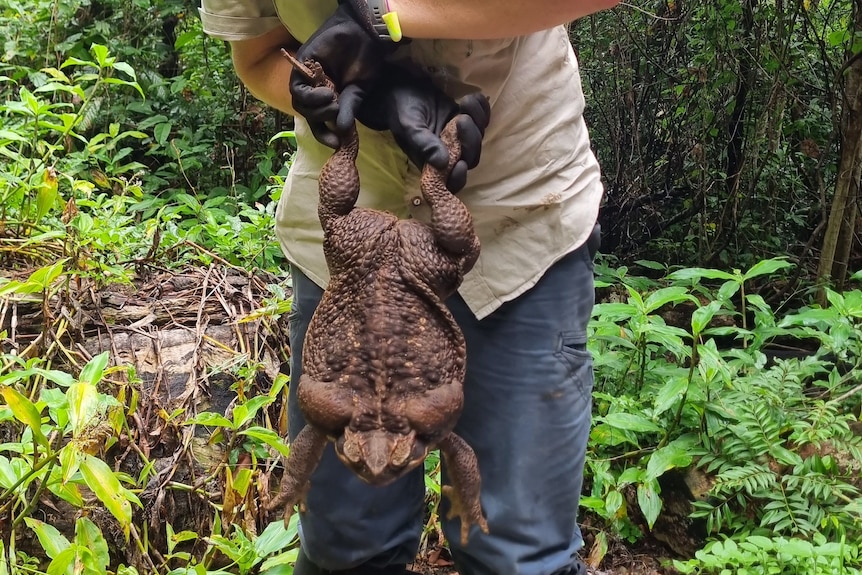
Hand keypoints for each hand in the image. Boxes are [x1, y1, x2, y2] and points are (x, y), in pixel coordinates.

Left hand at [289, 2, 387, 147]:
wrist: (364, 34)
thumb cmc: (366, 60)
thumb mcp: (359, 90)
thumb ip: (349, 109)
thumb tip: (342, 131)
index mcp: (329, 97)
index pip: (319, 121)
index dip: (324, 134)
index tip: (335, 143)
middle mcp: (316, 89)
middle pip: (307, 114)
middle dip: (321, 120)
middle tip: (336, 112)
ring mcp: (308, 78)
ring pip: (300, 104)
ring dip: (316, 109)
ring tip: (333, 101)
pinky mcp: (302, 66)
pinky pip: (297, 89)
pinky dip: (310, 97)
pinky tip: (327, 93)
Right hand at [357, 67, 490, 192]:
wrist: (403, 89)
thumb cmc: (402, 111)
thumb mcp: (409, 127)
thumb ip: (424, 144)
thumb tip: (442, 163)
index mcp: (432, 163)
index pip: (451, 181)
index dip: (459, 178)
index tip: (460, 163)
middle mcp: (449, 153)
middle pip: (471, 157)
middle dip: (471, 140)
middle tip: (461, 119)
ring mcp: (460, 137)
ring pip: (479, 137)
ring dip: (477, 120)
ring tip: (464, 102)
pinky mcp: (466, 120)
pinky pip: (483, 119)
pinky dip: (482, 108)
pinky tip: (473, 97)